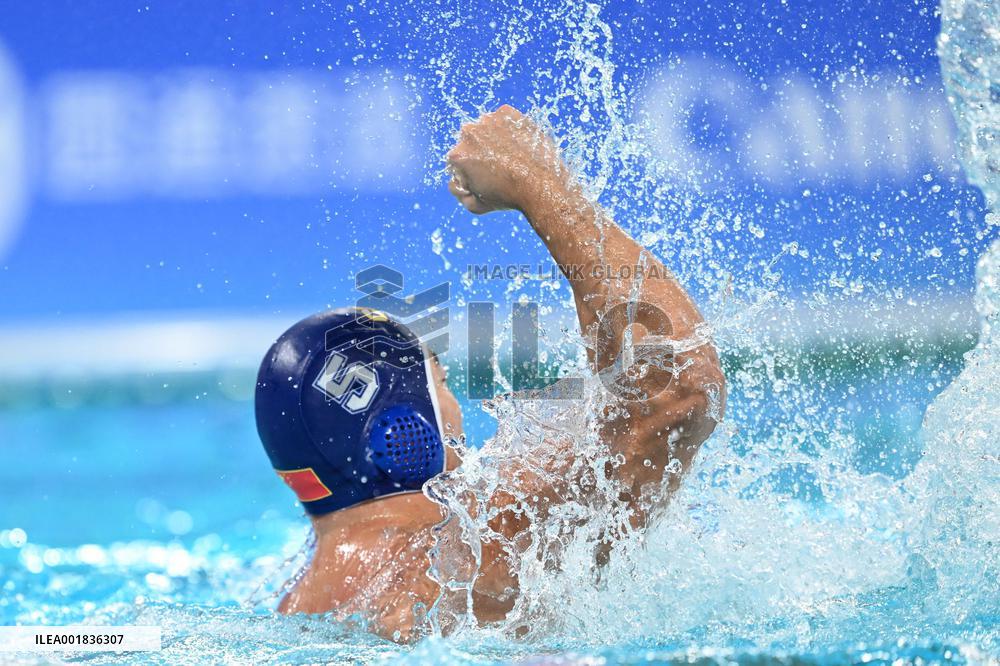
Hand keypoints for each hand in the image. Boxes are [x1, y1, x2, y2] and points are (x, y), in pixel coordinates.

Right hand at [446, 105, 567, 214]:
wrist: (541, 184)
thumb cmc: (509, 197)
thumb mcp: (476, 205)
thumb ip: (458, 192)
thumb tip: (456, 181)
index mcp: (458, 155)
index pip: (457, 160)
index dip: (470, 170)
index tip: (485, 177)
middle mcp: (468, 133)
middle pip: (469, 142)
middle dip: (480, 152)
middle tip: (499, 166)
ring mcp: (488, 120)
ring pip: (485, 129)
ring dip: (493, 139)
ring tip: (511, 156)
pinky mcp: (506, 112)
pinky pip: (502, 119)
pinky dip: (508, 128)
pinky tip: (518, 144)